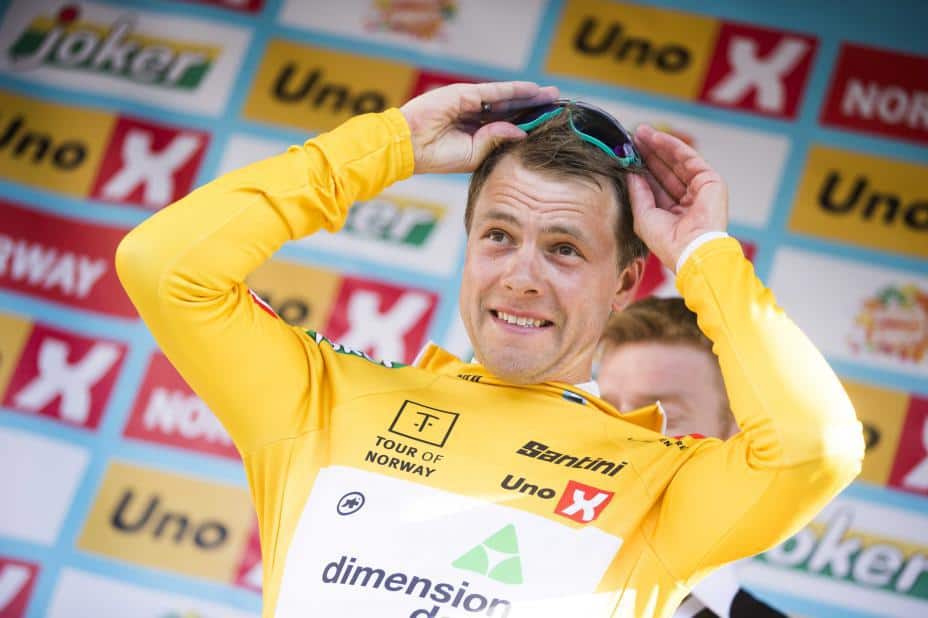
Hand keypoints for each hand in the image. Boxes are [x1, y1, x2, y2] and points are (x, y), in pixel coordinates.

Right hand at [400, 81, 558, 173]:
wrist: (410, 147)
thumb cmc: (437, 156)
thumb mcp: (474, 154)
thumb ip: (497, 140)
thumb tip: (522, 131)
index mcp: (476, 134)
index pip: (507, 126)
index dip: (526, 123)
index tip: (547, 123)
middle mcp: (475, 117)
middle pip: (510, 109)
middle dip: (533, 106)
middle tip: (557, 103)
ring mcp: (470, 104)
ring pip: (506, 99)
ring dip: (529, 96)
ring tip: (551, 95)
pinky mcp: (465, 95)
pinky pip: (495, 92)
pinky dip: (515, 90)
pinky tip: (532, 90)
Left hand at [627, 124, 727, 270]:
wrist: (691, 250)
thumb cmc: (667, 242)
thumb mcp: (643, 215)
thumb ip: (637, 192)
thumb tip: (630, 172)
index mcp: (673, 212)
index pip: (656, 184)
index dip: (643, 167)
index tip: (628, 153)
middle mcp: (688, 200)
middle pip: (666, 170)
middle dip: (649, 153)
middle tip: (633, 136)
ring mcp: (700, 190)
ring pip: (676, 162)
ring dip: (659, 146)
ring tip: (641, 133)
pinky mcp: (711, 181)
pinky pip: (689, 158)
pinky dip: (673, 146)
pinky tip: (656, 138)